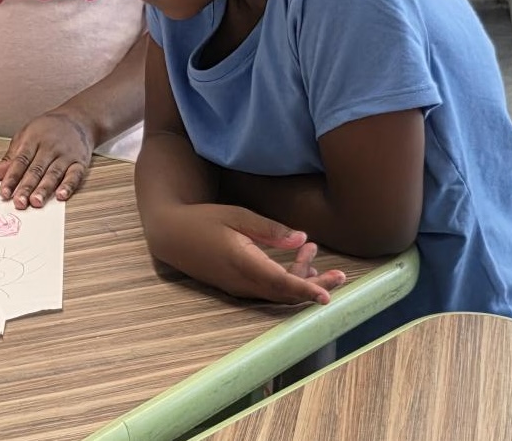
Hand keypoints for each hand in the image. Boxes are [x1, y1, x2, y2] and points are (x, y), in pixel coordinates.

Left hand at [0, 111, 91, 207]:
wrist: (77, 118)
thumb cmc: (47, 129)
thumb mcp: (24, 137)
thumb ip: (9, 158)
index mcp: (32, 140)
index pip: (20, 161)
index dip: (11, 178)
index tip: (4, 193)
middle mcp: (49, 147)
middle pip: (36, 170)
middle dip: (26, 187)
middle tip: (19, 202)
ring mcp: (65, 155)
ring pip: (53, 174)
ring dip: (44, 189)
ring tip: (35, 202)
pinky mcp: (80, 162)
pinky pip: (74, 175)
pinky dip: (68, 186)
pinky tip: (61, 196)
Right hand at [163, 204, 346, 305]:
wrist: (170, 235)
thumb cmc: (202, 220)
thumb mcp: (236, 216)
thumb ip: (269, 230)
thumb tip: (303, 238)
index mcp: (243, 263)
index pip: (281, 282)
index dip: (306, 289)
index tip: (328, 295)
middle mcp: (243, 282)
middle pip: (286, 293)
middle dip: (315, 287)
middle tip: (340, 276)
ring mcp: (239, 288)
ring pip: (278, 293)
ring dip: (300, 279)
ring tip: (314, 253)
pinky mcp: (237, 286)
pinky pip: (267, 290)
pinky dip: (286, 280)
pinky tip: (296, 261)